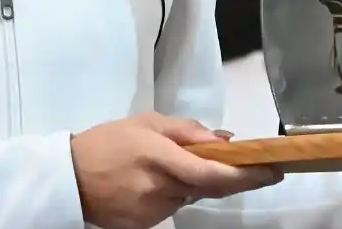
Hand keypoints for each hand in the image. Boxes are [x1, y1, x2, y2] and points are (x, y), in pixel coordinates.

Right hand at [70, 111, 280, 228]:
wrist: (68, 178)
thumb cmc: (108, 142)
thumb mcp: (146, 123)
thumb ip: (186, 130)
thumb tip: (224, 139)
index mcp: (160, 157)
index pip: (212, 173)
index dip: (246, 175)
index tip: (273, 170)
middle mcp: (160, 189)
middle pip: (209, 188)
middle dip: (231, 177)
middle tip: (253, 167)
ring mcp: (153, 212)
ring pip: (191, 198)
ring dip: (195, 183)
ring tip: (172, 165)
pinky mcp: (146, 227)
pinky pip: (173, 208)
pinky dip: (175, 194)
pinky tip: (154, 182)